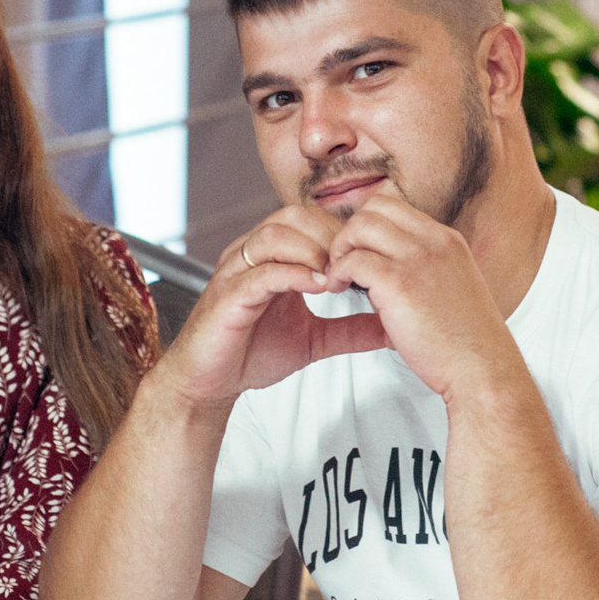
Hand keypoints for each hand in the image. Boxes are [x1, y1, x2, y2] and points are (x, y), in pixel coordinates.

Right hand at [159, 205, 388, 405]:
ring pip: (274, 235)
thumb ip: (350, 329)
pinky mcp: (226, 296)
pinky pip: (259, 272)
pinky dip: (291, 274)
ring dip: (311, 250)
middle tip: (355, 263)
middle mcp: (252, 256)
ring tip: (335, 275)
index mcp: (273, 257)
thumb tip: (390, 327)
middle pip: (294, 216)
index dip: (342, 232)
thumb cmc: (251, 354)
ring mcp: (236, 272)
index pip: (311, 220)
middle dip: (329, 235)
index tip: (367, 256)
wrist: (208, 383)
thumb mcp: (314, 339)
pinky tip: (315, 286)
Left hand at [321, 194, 521, 401]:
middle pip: (374, 208)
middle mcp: (433, 242)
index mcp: (447, 241)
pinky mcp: (399, 283)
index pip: (395, 207)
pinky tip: (337, 290)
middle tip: (344, 264)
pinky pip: (352, 260)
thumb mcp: (453, 288)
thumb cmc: (466, 342)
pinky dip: (337, 273)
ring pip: (360, 226)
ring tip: (339, 277)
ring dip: (340, 249)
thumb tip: (394, 273)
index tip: (362, 253)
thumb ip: (428, 272)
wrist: (483, 368)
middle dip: (351, 232)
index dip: (370, 226)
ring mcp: (417, 260)